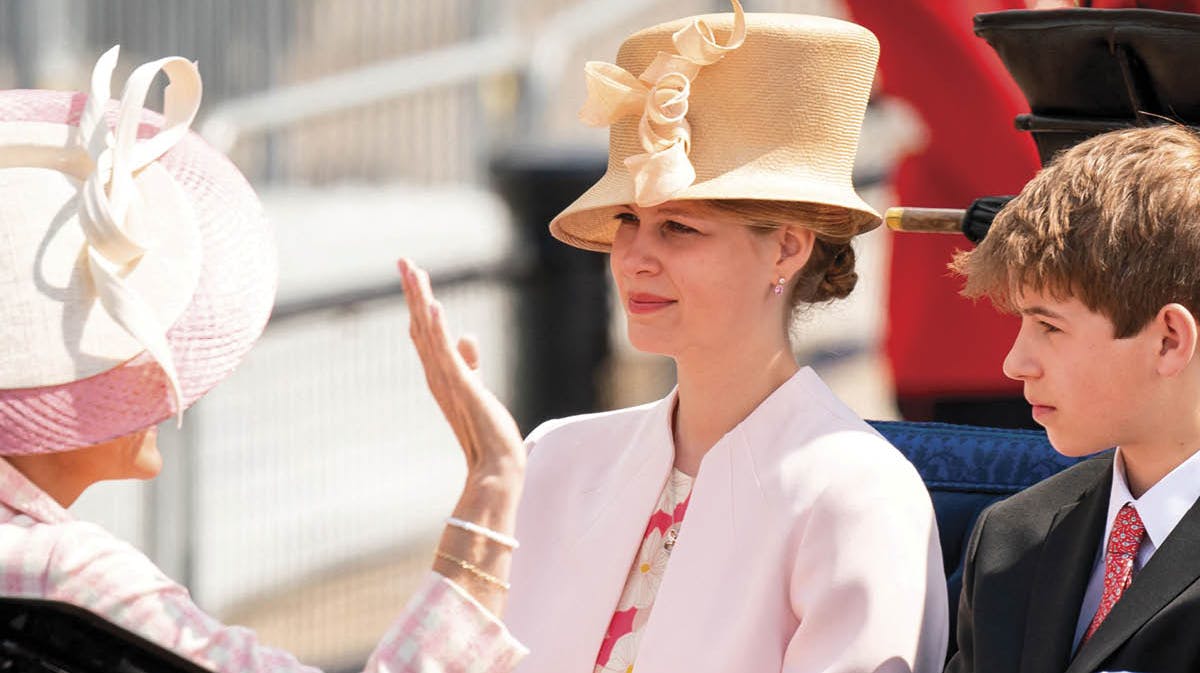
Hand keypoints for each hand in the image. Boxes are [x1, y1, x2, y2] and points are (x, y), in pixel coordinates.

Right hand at [397, 258, 525, 483]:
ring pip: (429, 334)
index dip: (418, 301)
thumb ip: (471, 362)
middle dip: (413, 291)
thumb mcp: (478, 387)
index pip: (424, 330)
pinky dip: (438, 330)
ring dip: (421, 301)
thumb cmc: (487, 430)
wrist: (494, 466)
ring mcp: (447, 381)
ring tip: (414, 271)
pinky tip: (434, 306)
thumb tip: (468, 336)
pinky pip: (447, 354)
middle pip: (420, 325)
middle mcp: (437, 374)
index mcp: (440, 373)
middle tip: (403, 260)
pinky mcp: (462, 388)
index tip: (413, 272)